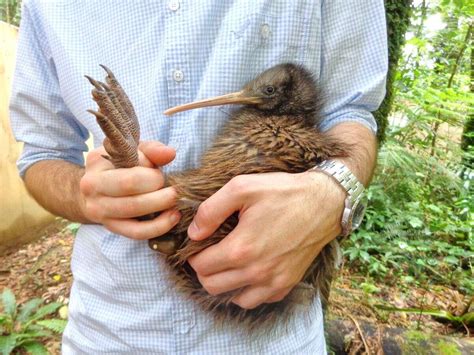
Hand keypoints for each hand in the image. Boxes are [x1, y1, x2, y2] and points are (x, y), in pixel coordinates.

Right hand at [79, 141, 180, 238]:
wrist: (96, 186)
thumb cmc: (119, 163)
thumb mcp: (131, 150)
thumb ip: (151, 149)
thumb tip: (170, 153)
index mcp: (97, 167)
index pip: (130, 178)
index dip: (152, 177)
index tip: (160, 173)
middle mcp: (92, 190)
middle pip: (132, 200)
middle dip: (160, 196)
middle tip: (174, 190)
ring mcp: (99, 212)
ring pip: (135, 215)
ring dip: (161, 209)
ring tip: (176, 202)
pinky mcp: (111, 227)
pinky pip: (137, 232)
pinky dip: (158, 227)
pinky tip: (173, 217)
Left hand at [187, 171, 345, 308]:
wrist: (323, 202)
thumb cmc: (283, 192)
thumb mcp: (242, 188)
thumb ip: (211, 210)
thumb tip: (194, 232)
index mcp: (241, 249)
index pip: (200, 266)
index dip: (194, 255)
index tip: (199, 245)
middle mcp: (256, 272)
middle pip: (212, 286)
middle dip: (204, 270)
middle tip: (210, 253)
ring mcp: (274, 281)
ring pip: (234, 298)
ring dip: (225, 284)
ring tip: (227, 264)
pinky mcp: (287, 283)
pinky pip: (259, 300)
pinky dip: (248, 291)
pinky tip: (249, 272)